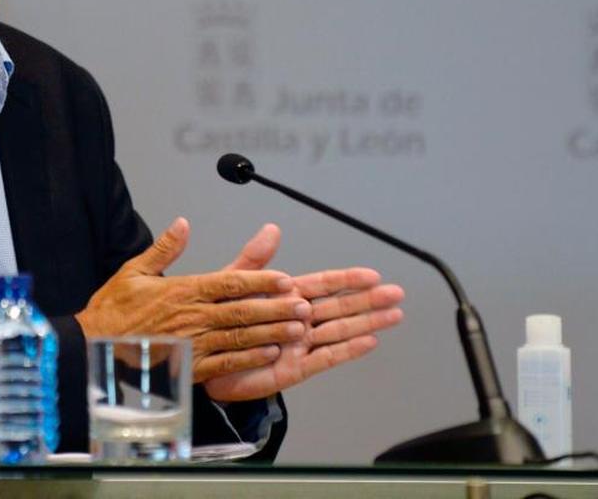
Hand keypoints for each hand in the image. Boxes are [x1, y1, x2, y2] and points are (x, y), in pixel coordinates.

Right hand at [75, 217, 310, 382]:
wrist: (91, 349)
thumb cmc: (112, 311)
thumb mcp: (134, 271)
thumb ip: (164, 248)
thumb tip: (183, 224)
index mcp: (182, 291)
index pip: (229, 283)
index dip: (260, 281)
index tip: (284, 279)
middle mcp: (192, 317)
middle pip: (243, 310)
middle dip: (277, 308)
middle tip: (304, 306)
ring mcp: (192, 344)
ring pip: (241, 337)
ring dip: (272, 332)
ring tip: (298, 330)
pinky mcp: (189, 368)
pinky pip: (226, 363)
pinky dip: (250, 358)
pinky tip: (270, 354)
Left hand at [203, 224, 404, 402]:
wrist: (200, 359)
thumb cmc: (217, 321)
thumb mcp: (232, 283)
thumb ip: (255, 260)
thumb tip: (272, 229)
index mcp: (285, 297)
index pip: (323, 285)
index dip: (348, 280)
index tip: (372, 274)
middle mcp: (297, 320)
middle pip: (340, 307)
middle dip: (369, 300)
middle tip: (397, 293)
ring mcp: (299, 345)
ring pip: (339, 331)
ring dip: (367, 323)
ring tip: (394, 315)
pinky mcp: (294, 369)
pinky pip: (325, 358)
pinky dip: (348, 350)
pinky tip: (369, 341)